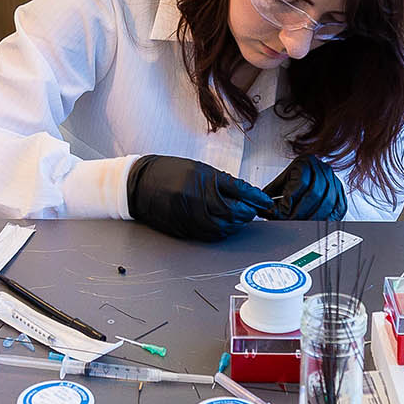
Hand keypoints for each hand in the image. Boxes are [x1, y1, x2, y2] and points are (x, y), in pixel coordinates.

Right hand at [127, 156, 271, 241]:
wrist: (138, 183)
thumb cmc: (167, 172)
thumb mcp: (197, 169)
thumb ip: (220, 182)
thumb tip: (244, 195)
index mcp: (202, 178)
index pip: (238, 190)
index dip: (255, 198)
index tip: (265, 202)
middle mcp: (196, 198)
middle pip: (233, 212)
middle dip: (247, 213)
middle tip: (253, 210)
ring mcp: (189, 215)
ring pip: (223, 227)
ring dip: (235, 224)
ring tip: (239, 218)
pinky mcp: (183, 228)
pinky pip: (208, 234)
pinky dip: (221, 231)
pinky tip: (224, 225)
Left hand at [266, 156, 347, 221]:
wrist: (309, 174)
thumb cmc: (291, 181)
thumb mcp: (279, 184)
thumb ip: (269, 196)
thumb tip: (260, 209)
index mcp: (306, 162)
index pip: (300, 182)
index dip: (290, 199)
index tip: (282, 211)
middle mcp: (323, 169)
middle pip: (314, 194)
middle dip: (300, 213)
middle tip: (288, 222)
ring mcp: (335, 182)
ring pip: (327, 203)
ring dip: (312, 219)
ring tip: (299, 226)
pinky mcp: (341, 195)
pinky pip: (338, 209)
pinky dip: (328, 220)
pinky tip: (318, 225)